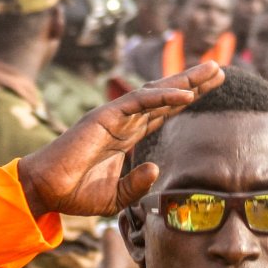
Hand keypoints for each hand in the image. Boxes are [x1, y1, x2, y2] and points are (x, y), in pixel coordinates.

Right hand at [16, 63, 225, 218]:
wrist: (47, 191)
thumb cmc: (76, 193)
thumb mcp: (116, 197)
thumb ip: (137, 185)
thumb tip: (155, 168)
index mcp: (127, 136)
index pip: (163, 113)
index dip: (187, 100)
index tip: (210, 91)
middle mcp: (124, 121)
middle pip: (165, 97)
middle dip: (193, 82)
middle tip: (220, 70)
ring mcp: (115, 116)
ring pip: (156, 92)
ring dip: (185, 80)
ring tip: (212, 70)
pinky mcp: (105, 116)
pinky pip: (139, 101)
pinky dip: (164, 96)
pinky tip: (187, 93)